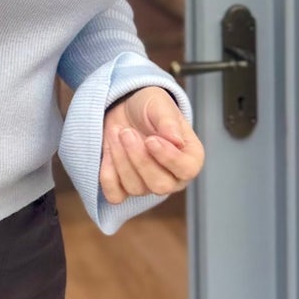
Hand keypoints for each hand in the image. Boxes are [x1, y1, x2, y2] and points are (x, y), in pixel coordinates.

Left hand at [99, 85, 203, 204]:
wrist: (124, 109)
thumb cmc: (148, 107)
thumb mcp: (159, 104)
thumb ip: (168, 120)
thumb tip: (176, 140)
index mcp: (190, 157)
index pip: (187, 170)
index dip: (168, 158)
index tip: (151, 139)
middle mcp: (173, 178)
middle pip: (160, 185)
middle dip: (139, 158)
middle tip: (126, 132)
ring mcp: (148, 186)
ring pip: (136, 188)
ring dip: (121, 159)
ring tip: (116, 132)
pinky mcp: (125, 189)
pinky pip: (115, 195)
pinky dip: (108, 174)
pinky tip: (108, 151)